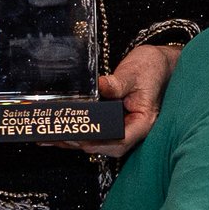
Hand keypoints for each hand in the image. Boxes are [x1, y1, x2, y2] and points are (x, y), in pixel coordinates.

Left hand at [54, 42, 181, 157]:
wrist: (158, 64)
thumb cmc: (152, 68)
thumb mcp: (135, 73)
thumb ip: (118, 82)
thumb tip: (101, 86)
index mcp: (143, 121)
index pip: (121, 139)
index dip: (100, 142)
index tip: (81, 138)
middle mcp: (133, 128)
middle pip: (107, 145)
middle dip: (82, 143)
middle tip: (59, 136)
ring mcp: (123, 126)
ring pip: (99, 141)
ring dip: (76, 141)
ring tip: (51, 137)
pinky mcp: (114, 121)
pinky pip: (96, 131)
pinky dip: (79, 131)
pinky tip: (60, 129)